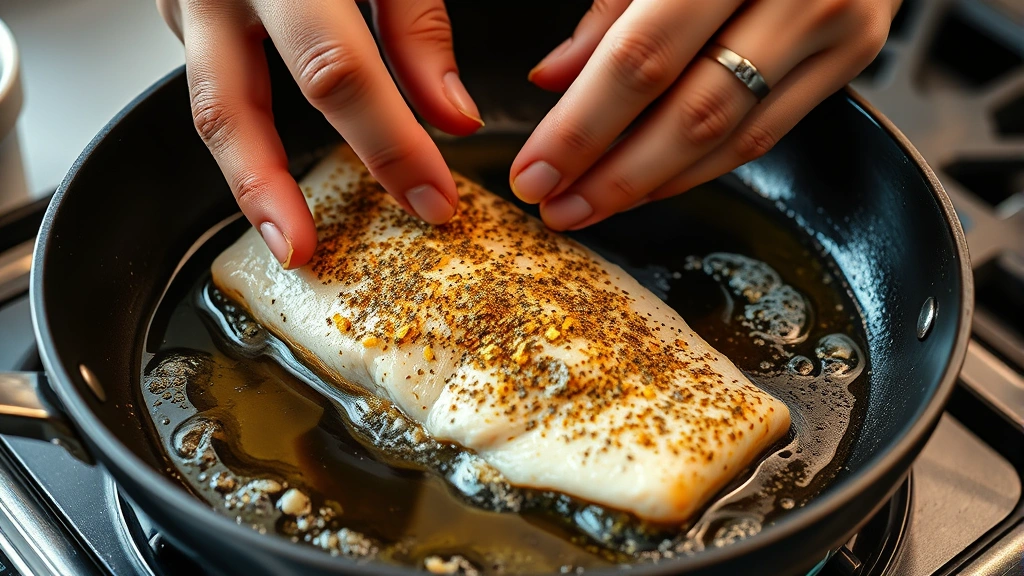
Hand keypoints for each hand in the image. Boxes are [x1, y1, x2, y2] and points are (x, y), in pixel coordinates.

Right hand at [157, 0, 482, 267]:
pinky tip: (277, 171)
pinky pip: (212, 80)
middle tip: (310, 252)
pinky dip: (246, 134)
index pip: (338, 70)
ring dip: (243, 179)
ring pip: (206, 105)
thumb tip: (450, 116)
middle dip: (273, 189)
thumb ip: (416, 26)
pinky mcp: (185, 9)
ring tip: (282, 235)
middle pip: (235, 106)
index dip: (389, 144)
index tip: (434, 198)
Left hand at [511, 0, 898, 230]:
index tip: (534, 172)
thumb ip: (612, 9)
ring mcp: (837, 26)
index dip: (582, 127)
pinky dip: (701, 168)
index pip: (642, 58)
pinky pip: (765, 133)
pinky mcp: (855, 54)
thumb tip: (553, 80)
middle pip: (693, 113)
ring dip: (654, 184)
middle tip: (558, 208)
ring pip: (732, 137)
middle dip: (615, 176)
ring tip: (591, 206)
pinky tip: (651, 184)